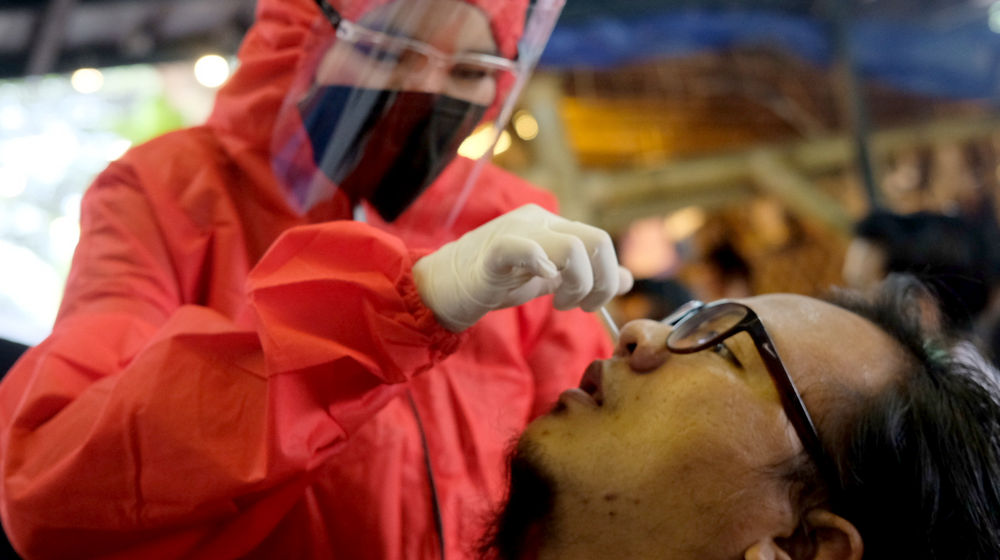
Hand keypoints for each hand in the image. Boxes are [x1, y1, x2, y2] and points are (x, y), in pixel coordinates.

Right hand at [413, 204, 632, 331]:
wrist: (444, 286)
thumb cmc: (495, 281)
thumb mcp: (548, 279)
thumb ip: (584, 276)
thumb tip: (627, 278)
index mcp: (553, 227)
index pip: (600, 242)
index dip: (607, 278)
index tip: (591, 305)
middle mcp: (539, 221)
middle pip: (595, 240)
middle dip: (599, 282)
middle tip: (580, 306)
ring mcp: (517, 231)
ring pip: (573, 246)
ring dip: (577, 283)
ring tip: (559, 302)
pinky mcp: (494, 251)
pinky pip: (526, 247)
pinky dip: (542, 265)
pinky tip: (541, 281)